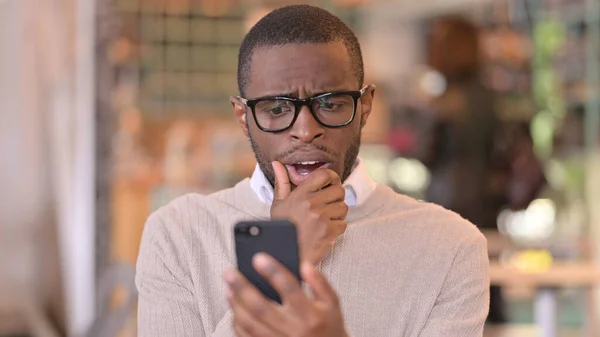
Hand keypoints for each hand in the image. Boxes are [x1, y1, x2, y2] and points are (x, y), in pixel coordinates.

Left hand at [224, 253, 348, 336]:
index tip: (258, 257)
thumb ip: (320, 283)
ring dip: (236, 305)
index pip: (289, 288)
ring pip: (250, 324)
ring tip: (228, 289)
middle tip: (229, 272)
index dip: (272, 271)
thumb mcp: (333, 304)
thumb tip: (305, 265)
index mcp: (310, 315)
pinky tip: (234, 310)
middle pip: (261, 307)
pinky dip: (238, 324)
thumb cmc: (329, 328)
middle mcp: (294, 330)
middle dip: (242, 288)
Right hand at [270, 161, 347, 265]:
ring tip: (325, 220)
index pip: (325, 174)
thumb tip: (277, 163)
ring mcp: (321, 218)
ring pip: (343, 207)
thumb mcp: (278, 204)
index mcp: (300, 194)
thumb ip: (281, 182)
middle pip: (339, 190)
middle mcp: (311, 203)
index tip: (331, 184)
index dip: (332, 178)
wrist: (286, 254)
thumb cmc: (283, 228)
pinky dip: (337, 228)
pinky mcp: (328, 232)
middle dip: (336, 198)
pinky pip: (343, 224)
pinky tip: (325, 231)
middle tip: (328, 205)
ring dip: (338, 214)